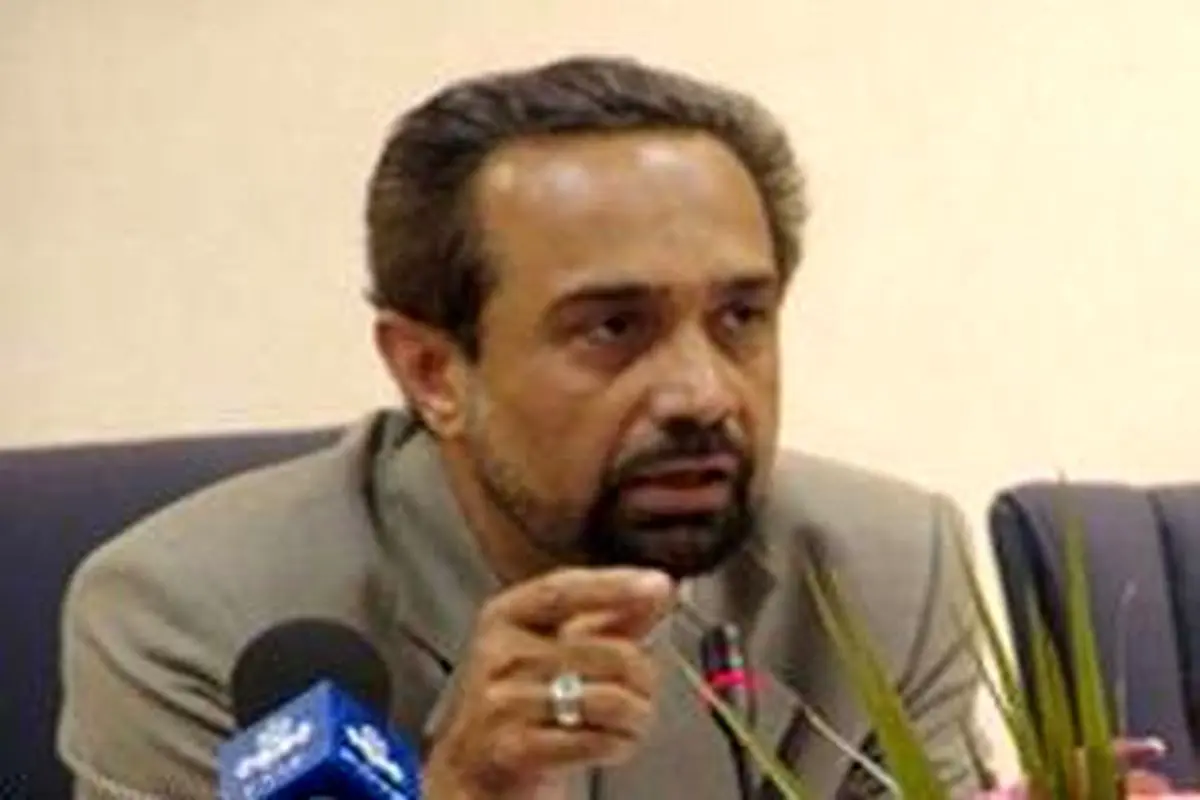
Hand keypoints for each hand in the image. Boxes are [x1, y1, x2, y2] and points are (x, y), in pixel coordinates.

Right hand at [422, 567, 674, 797]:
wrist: (474, 767)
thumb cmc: (519, 701)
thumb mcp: (551, 649)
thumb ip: (605, 618)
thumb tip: (655, 591)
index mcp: (505, 617)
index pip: (562, 590)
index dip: (613, 585)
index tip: (657, 584)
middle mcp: (499, 654)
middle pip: (605, 651)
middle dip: (643, 675)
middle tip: (647, 688)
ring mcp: (502, 702)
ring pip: (606, 699)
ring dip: (636, 715)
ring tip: (634, 719)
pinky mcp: (514, 749)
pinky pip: (593, 740)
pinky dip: (618, 743)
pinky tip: (614, 741)